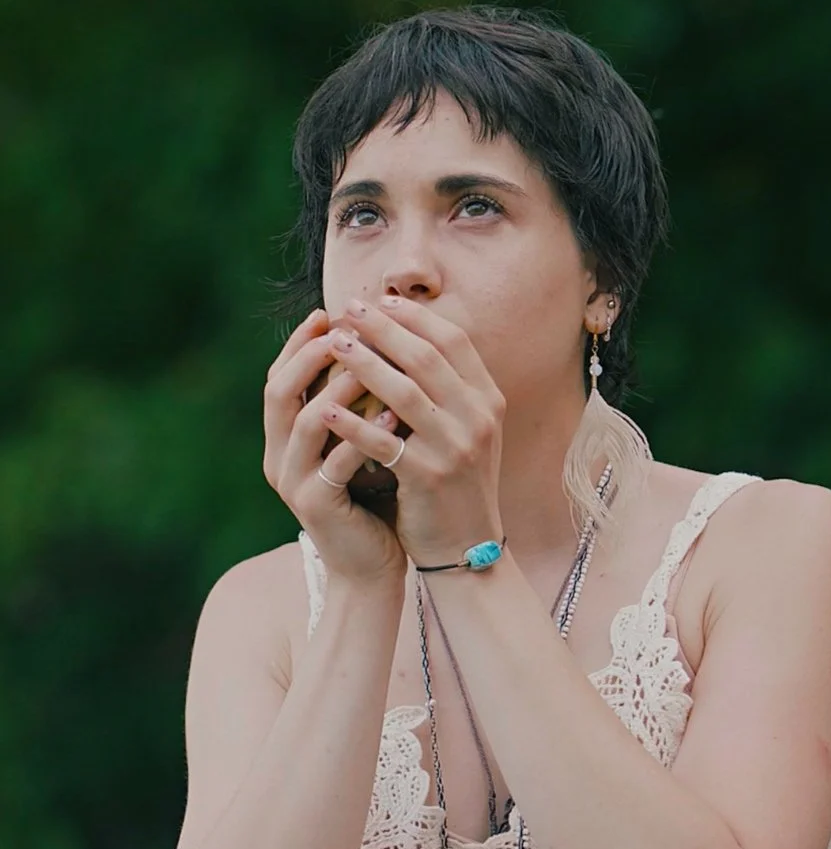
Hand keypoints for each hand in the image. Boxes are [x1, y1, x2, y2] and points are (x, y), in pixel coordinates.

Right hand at [263, 308, 407, 588]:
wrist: (372, 566)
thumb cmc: (373, 499)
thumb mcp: (361, 443)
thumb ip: (357, 402)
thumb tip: (377, 342)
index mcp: (284, 438)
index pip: (280, 376)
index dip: (300, 342)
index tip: (330, 312)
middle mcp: (278, 456)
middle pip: (278, 392)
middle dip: (309, 355)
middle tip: (345, 328)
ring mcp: (293, 482)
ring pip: (304, 423)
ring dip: (338, 389)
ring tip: (373, 364)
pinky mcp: (315, 507)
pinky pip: (335, 463)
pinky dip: (362, 437)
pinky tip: (392, 418)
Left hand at [319, 296, 505, 567]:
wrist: (468, 548)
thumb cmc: (456, 485)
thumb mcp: (467, 432)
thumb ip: (447, 390)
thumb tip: (406, 339)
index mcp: (488, 400)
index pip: (453, 340)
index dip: (414, 316)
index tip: (379, 300)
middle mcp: (479, 418)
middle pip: (427, 357)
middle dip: (384, 328)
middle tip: (348, 309)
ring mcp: (456, 448)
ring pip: (406, 392)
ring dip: (365, 363)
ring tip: (333, 344)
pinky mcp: (430, 478)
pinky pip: (384, 442)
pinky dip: (353, 423)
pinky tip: (324, 407)